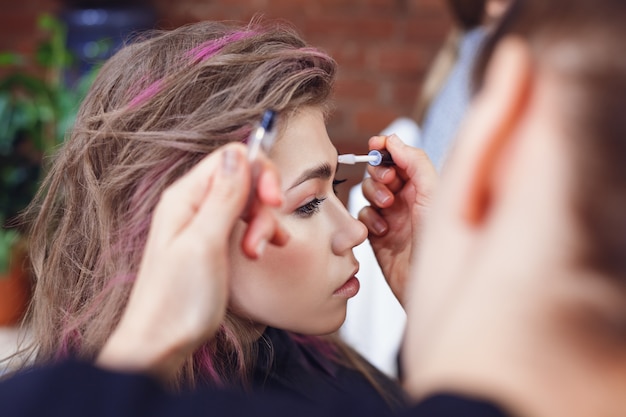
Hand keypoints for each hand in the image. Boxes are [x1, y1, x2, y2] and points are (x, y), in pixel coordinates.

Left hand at [97, 144, 286, 378]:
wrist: (159, 343)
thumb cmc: (177, 299)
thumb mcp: (205, 244)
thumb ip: (223, 197)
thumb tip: (238, 153)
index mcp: (185, 197)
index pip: (231, 158)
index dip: (259, 172)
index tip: (273, 201)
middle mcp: (191, 205)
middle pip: (241, 179)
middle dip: (262, 204)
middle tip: (265, 238)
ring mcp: (200, 224)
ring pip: (244, 203)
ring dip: (260, 224)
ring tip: (257, 253)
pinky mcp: (209, 243)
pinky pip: (239, 224)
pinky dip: (256, 234)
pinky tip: (261, 251)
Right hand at [358, 134, 437, 305]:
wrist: (431, 286)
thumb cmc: (442, 244)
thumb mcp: (433, 193)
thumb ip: (414, 162)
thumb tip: (394, 140)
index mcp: (426, 186)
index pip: (401, 157)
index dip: (386, 148)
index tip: (375, 145)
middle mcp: (409, 200)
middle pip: (381, 172)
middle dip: (379, 174)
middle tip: (388, 183)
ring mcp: (393, 217)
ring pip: (369, 192)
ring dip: (374, 196)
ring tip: (387, 208)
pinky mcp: (378, 236)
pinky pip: (363, 217)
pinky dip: (369, 220)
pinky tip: (383, 231)